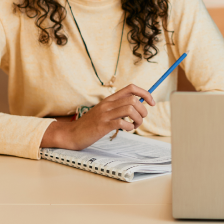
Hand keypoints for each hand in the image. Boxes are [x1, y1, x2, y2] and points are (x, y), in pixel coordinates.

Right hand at [41, 84, 155, 150]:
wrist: (71, 134)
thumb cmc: (90, 125)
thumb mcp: (104, 111)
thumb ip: (118, 107)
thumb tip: (138, 106)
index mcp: (109, 99)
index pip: (131, 88)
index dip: (145, 93)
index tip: (152, 102)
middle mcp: (108, 104)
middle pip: (134, 99)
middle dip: (143, 110)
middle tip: (141, 119)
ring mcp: (105, 114)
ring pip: (130, 109)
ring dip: (138, 119)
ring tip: (135, 126)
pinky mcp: (102, 126)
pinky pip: (122, 122)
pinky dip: (130, 126)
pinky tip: (127, 129)